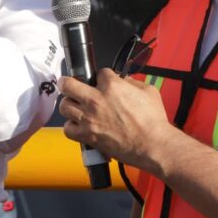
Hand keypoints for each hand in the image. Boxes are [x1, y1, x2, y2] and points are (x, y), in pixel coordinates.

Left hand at [59, 68, 173, 171]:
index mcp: (112, 86)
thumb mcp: (148, 91)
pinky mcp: (87, 136)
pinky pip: (67, 129)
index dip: (102, 77)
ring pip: (64, 106)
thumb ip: (132, 82)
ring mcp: (89, 118)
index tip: (103, 82)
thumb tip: (123, 81)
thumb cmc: (153, 121)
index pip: (98, 73)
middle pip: (68, 85)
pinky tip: (78, 125)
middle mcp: (96, 100)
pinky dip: (71, 126)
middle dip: (67, 83)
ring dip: (69, 105)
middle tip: (69, 85)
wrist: (152, 145)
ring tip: (75, 107)